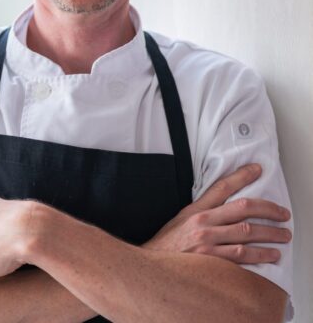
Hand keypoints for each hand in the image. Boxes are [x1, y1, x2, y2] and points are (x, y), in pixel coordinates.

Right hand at [144, 163, 291, 262]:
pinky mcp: (212, 262)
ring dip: (269, 235)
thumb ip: (202, 211)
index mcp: (196, 210)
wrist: (154, 267)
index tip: (256, 170)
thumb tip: (225, 205)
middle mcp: (204, 223)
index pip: (222, 187)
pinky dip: (258, 256)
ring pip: (247, 234)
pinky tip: (269, 256)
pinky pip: (241, 258)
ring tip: (282, 236)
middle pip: (243, 209)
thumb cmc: (168, 244)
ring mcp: (208, 243)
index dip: (242, 176)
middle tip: (283, 213)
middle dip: (267, 209)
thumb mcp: (182, 220)